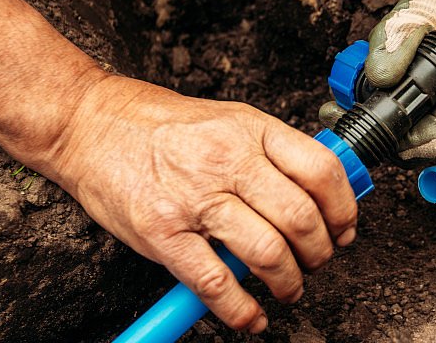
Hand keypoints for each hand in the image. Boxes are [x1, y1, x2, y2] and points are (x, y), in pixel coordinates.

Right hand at [51, 75, 357, 332]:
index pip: (322, 171)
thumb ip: (272, 152)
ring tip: (289, 288)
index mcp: (252, 130)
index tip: (344, 229)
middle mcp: (228, 161)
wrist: (91, 124)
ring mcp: (195, 198)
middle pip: (301, 218)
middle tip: (318, 262)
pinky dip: (241, 310)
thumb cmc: (162, 124)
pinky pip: (216, 282)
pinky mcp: (163, 232)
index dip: (344, 208)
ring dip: (289, 283)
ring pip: (268, 253)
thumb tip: (318, 190)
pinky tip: (251, 315)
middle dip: (320, 252)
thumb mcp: (230, 119)